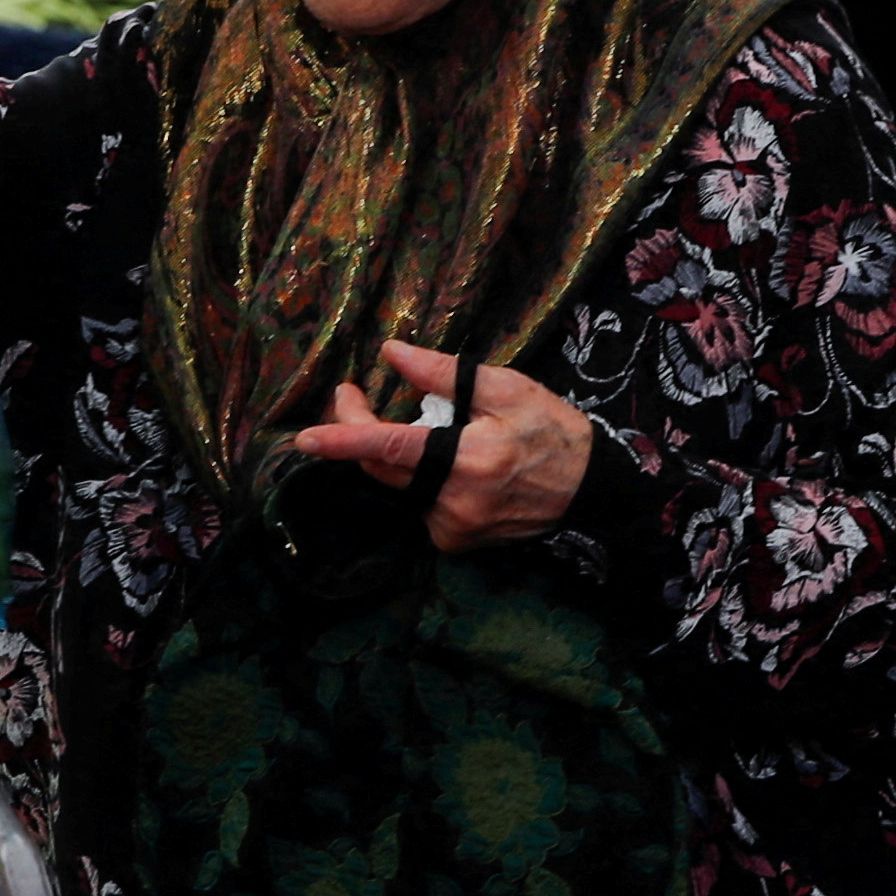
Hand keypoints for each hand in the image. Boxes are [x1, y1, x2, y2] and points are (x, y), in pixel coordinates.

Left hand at [295, 338, 591, 549]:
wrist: (590, 490)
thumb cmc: (553, 430)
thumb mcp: (507, 389)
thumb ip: (444, 373)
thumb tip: (392, 352)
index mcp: (468, 458)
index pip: (391, 448)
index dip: (344, 440)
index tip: (305, 438)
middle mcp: (455, 501)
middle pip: (383, 468)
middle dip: (358, 432)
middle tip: (352, 395)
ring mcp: (454, 528)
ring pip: (401, 487)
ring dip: (399, 456)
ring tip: (430, 428)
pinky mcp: (456, 542)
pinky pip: (420, 505)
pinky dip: (424, 480)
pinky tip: (455, 467)